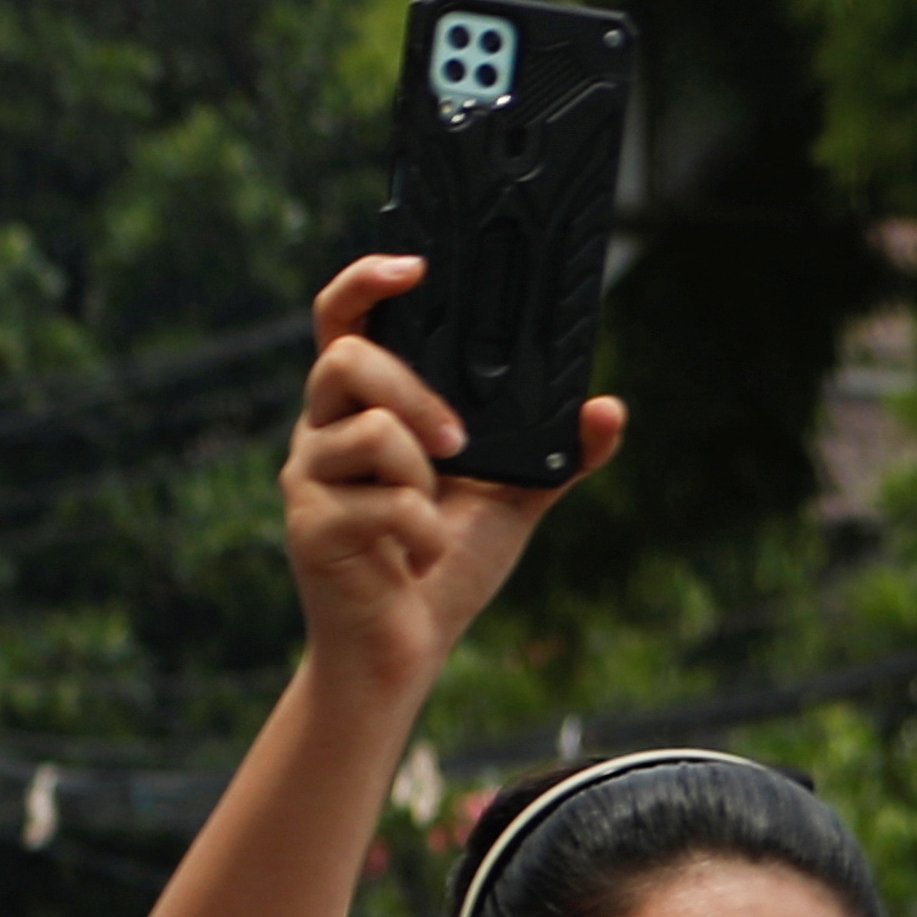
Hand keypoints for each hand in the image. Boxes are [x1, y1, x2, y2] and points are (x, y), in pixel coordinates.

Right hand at [283, 256, 618, 697]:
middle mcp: (323, 434)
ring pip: (368, 428)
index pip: (345, 323)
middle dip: (414, 391)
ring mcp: (310, 480)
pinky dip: (423, 532)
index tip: (414, 265)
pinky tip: (418, 556)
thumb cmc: (444, 567)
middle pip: (346, 357)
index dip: (367, 282)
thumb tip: (607, 409)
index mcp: (364, 409)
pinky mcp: (311, 527)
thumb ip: (558, 453)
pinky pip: (382, 500)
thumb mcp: (515, 498)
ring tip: (435, 512)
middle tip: (459, 440)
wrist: (401, 651)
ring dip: (422, 470)